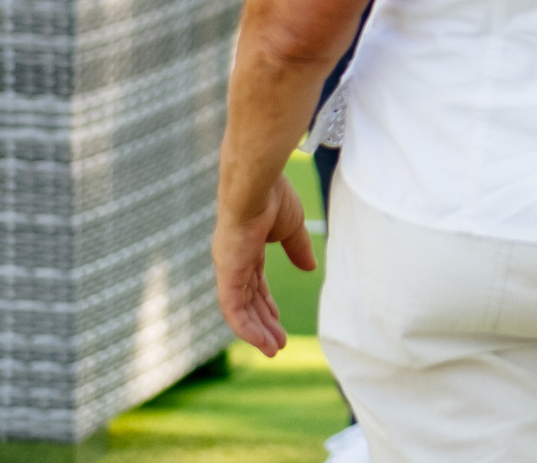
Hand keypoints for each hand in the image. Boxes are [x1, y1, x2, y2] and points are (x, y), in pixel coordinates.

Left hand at [214, 174, 314, 355]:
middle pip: (248, 301)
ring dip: (256, 331)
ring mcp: (228, 269)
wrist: (256, 185)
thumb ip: (298, 249)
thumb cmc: (274, 198)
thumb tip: (309, 268)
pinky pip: (232, 309)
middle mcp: (234, 262)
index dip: (266, 304)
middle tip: (278, 344)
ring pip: (240, 310)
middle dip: (263, 323)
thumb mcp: (292, 228)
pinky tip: (260, 342)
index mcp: (247, 249)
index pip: (254, 284)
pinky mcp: (227, 274)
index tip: (277, 321)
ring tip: (274, 349)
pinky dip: (246, 328)